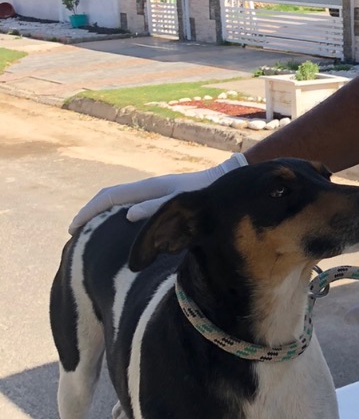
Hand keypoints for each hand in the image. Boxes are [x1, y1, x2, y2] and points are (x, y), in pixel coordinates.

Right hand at [68, 152, 247, 232]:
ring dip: (105, 218)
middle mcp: (149, 188)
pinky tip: (123, 233)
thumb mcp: (180, 204)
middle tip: (76, 235)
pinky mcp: (164, 200)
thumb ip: (155, 209)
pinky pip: (135, 209)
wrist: (227, 182)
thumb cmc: (205, 196)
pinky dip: (121, 219)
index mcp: (149, 187)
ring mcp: (156, 193)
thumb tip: (128, 215)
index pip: (109, 196)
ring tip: (93, 236)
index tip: (73, 228)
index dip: (89, 212)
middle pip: (111, 199)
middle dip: (92, 214)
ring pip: (122, 204)